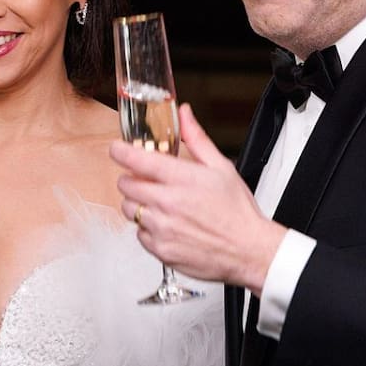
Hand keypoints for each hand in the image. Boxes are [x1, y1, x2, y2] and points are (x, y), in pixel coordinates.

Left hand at [108, 103, 285, 294]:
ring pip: (128, 208)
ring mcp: (161, 227)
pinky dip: (148, 228)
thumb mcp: (221, 167)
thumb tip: (184, 114)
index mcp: (181, 179)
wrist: (249, 251)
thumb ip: (196, 138)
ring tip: (159, 204)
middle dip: (132, 178)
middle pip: (125, 184)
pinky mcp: (160, 249)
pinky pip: (139, 233)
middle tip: (147, 181)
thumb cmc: (237, 212)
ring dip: (138, 204)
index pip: (135, 159)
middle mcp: (167, 203)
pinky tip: (167, 225)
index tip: (117, 149)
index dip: (120, 151)